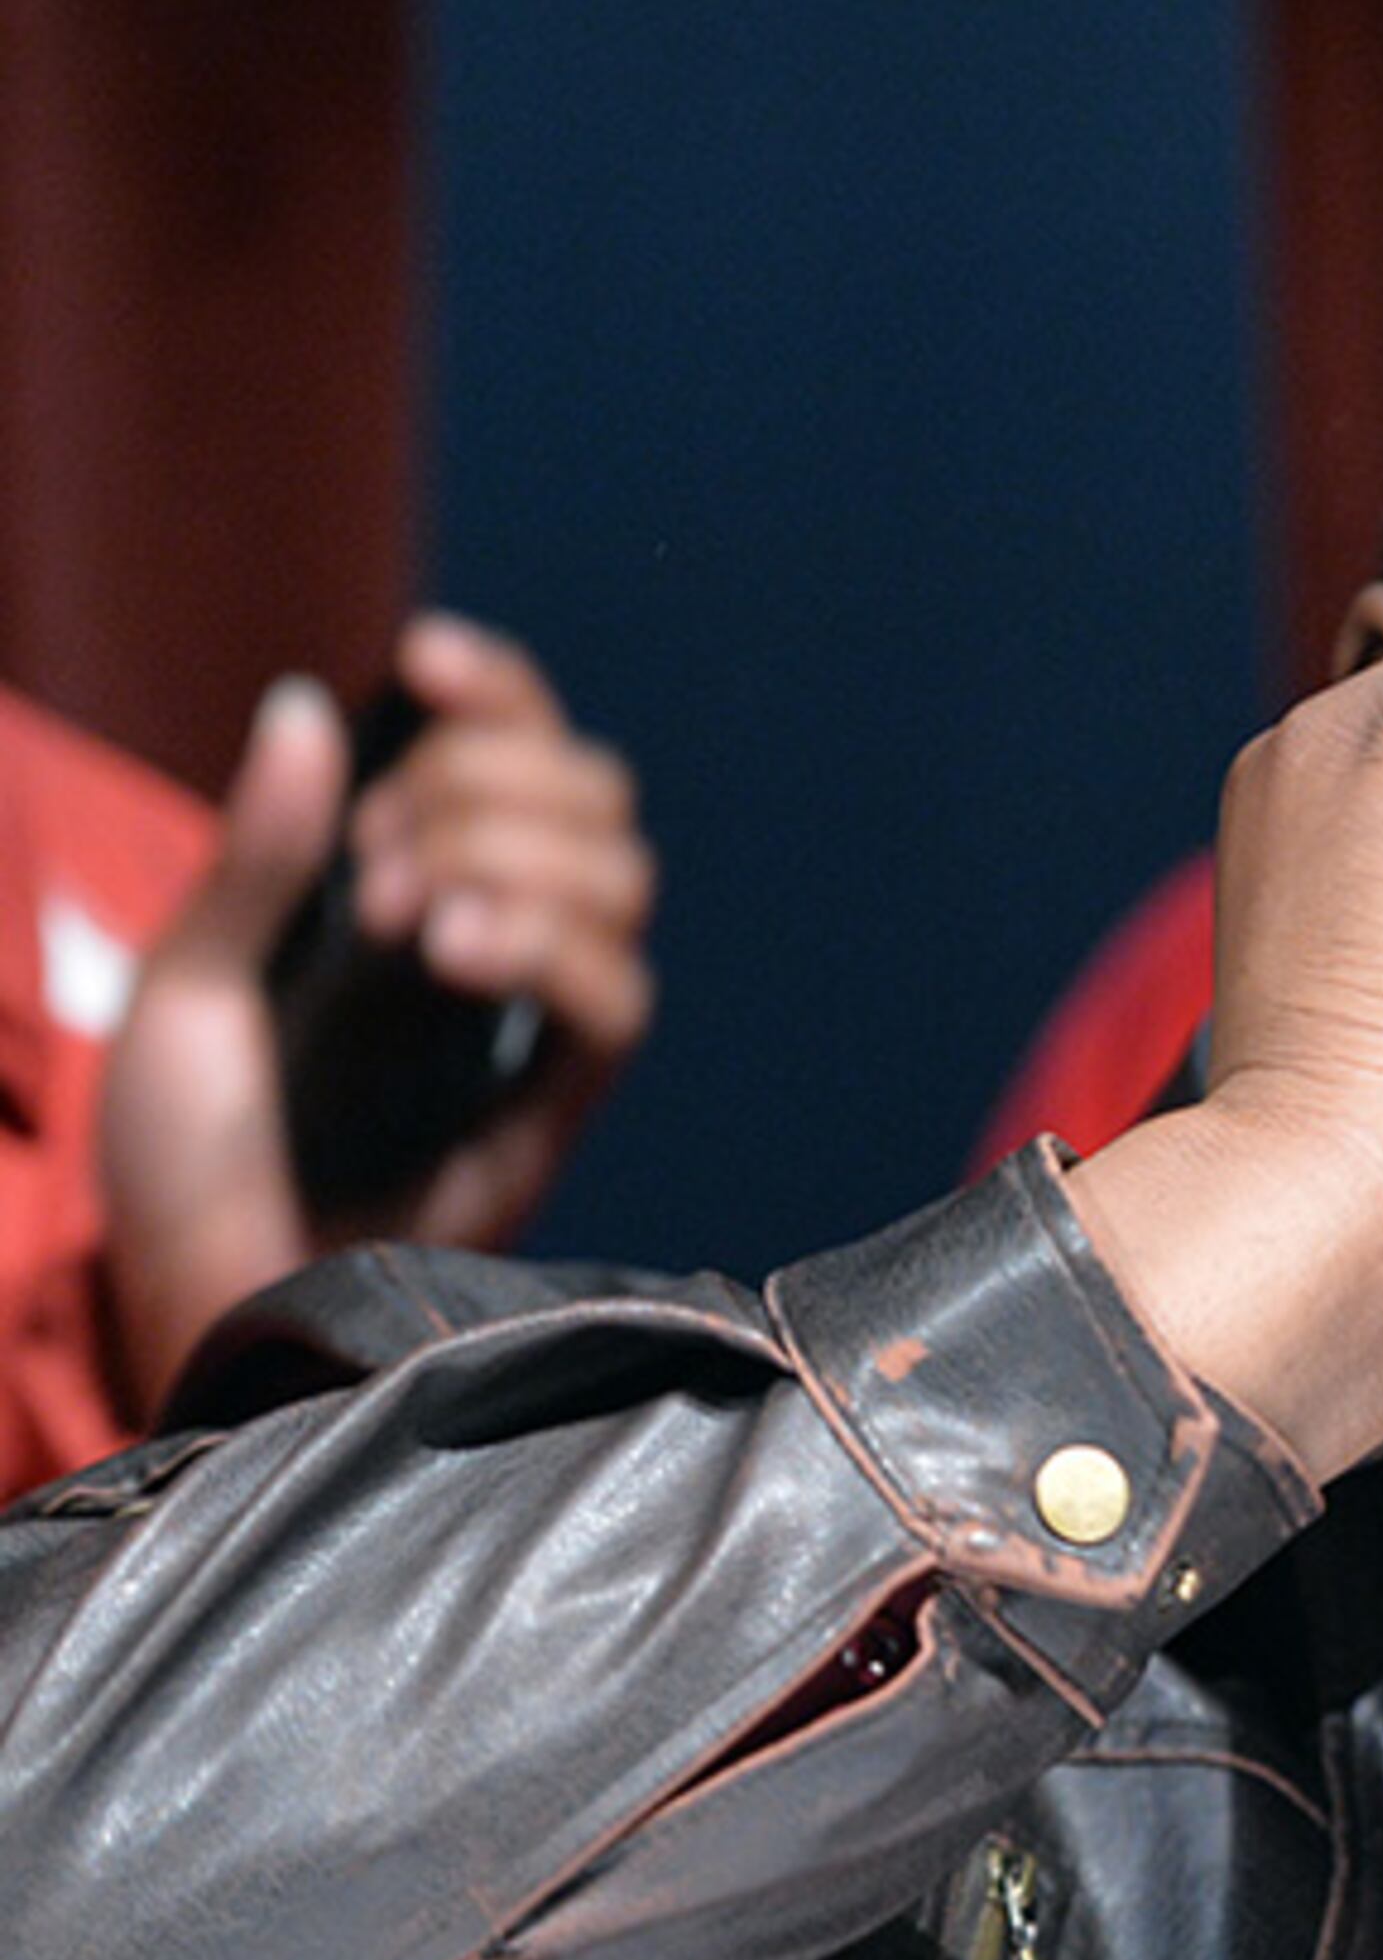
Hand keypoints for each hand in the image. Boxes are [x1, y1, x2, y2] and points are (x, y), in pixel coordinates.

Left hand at [95, 615, 656, 1409]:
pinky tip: (456, 953)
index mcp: (411, 890)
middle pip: (590, 794)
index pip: (511, 749)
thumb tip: (310, 704)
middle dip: (480, 788)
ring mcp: (535, 1022)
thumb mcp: (184, 988)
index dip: (494, 689)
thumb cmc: (184, 1165)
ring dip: (512, 860)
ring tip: (396, 922)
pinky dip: (549, 944)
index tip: (422, 658)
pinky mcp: (560, 1106)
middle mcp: (496, 941)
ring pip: (621, 877)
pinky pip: (618, 996)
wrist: (203, 1300)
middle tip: (367, 870)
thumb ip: (259, 857)